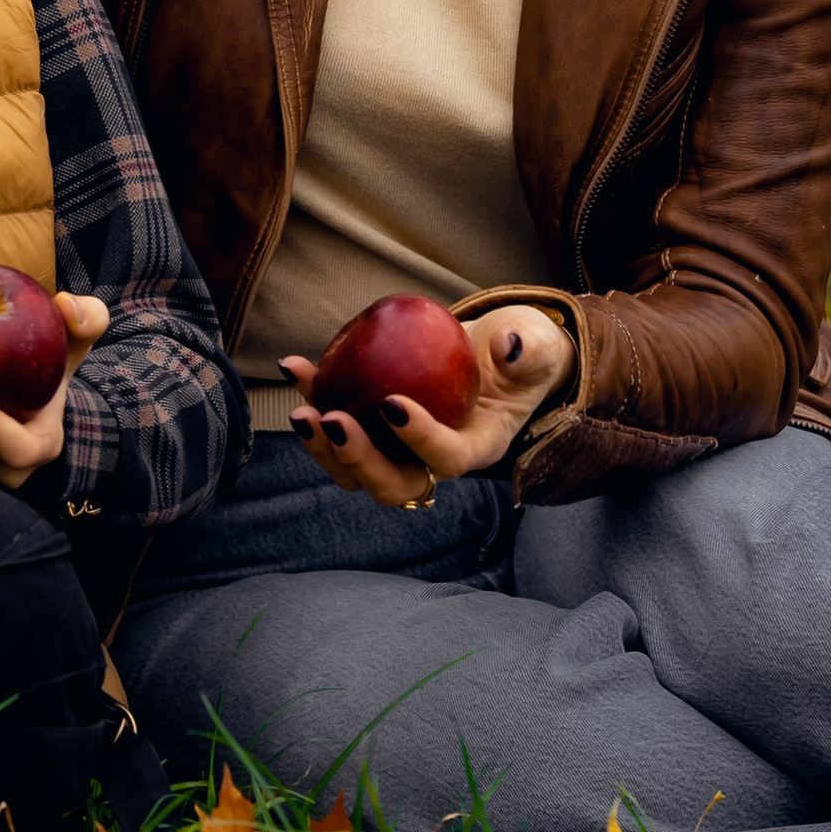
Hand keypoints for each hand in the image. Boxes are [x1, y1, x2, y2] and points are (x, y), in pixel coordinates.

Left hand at [283, 303, 575, 507]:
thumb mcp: (537, 347)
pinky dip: (313, 398)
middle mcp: (432, 460)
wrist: (491, 352)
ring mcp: (398, 448)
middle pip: (392, 484)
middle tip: (333, 421)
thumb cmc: (518, 353)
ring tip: (301, 409)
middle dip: (357, 461)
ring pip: (355, 469)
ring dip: (322, 446)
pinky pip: (336, 422)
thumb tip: (509, 347)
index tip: (391, 404)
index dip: (419, 440)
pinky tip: (293, 364)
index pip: (447, 459)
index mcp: (477, 447)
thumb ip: (529, 351)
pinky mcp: (371, 425)